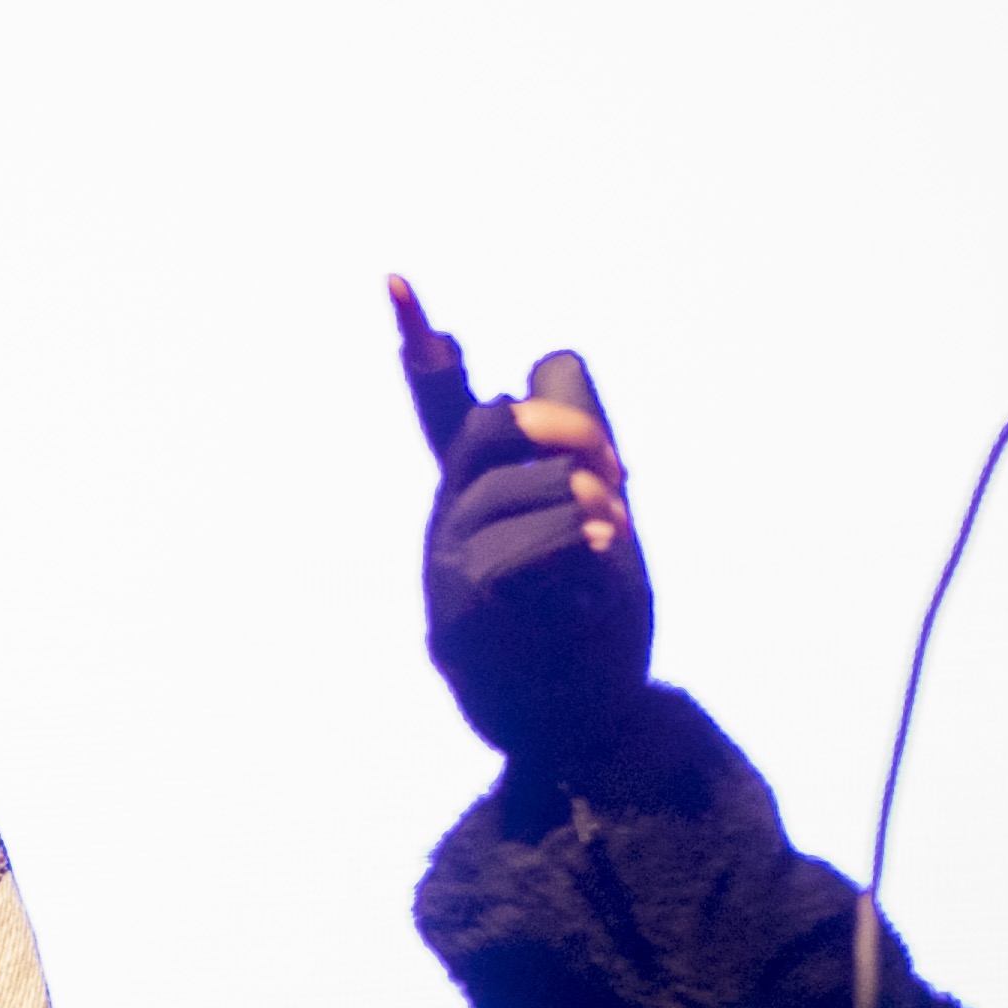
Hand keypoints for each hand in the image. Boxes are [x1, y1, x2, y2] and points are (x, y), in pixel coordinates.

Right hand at [399, 284, 651, 765]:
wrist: (575, 725)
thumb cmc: (586, 622)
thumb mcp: (600, 523)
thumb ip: (580, 448)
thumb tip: (551, 362)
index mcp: (478, 493)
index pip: (442, 407)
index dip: (421, 344)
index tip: (396, 281)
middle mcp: (451, 518)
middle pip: (491, 424)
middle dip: (559, 426)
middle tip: (610, 461)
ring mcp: (448, 560)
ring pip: (517, 481)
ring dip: (583, 498)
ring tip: (611, 534)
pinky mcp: (465, 604)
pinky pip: (527, 539)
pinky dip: (576, 540)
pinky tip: (600, 559)